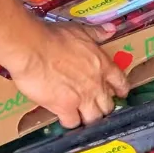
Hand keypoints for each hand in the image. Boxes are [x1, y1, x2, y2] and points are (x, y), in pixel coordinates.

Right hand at [5, 23, 129, 128]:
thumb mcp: (80, 31)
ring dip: (88, 118)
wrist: (32, 48)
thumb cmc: (53, 37)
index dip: (121, 90)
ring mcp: (82, 98)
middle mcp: (97, 84)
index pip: (121, 83)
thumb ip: (97, 33)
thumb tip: (110, 29)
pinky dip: (70, 123)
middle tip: (94, 106)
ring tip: (82, 116)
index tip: (119, 94)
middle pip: (108, 106)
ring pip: (94, 118)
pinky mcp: (64, 108)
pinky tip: (64, 118)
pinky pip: (73, 123)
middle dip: (103, 107)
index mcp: (103, 65)